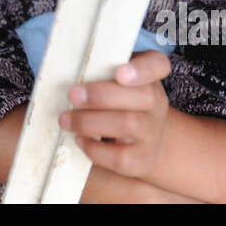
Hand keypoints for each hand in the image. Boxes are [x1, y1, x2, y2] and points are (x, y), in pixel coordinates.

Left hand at [60, 50, 170, 180]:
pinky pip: (121, 157)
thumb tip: (67, 70)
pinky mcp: (142, 160)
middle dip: (102, 96)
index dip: (142, 69)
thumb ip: (100, 71)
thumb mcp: (116, 81)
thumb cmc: (119, 101)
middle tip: (72, 95)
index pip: (158, 65)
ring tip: (66, 120)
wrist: (143, 140)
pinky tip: (79, 140)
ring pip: (129, 124)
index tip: (120, 72)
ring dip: (91, 121)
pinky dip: (95, 149)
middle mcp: (157, 104)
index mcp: (150, 77)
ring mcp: (152, 133)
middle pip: (143, 96)